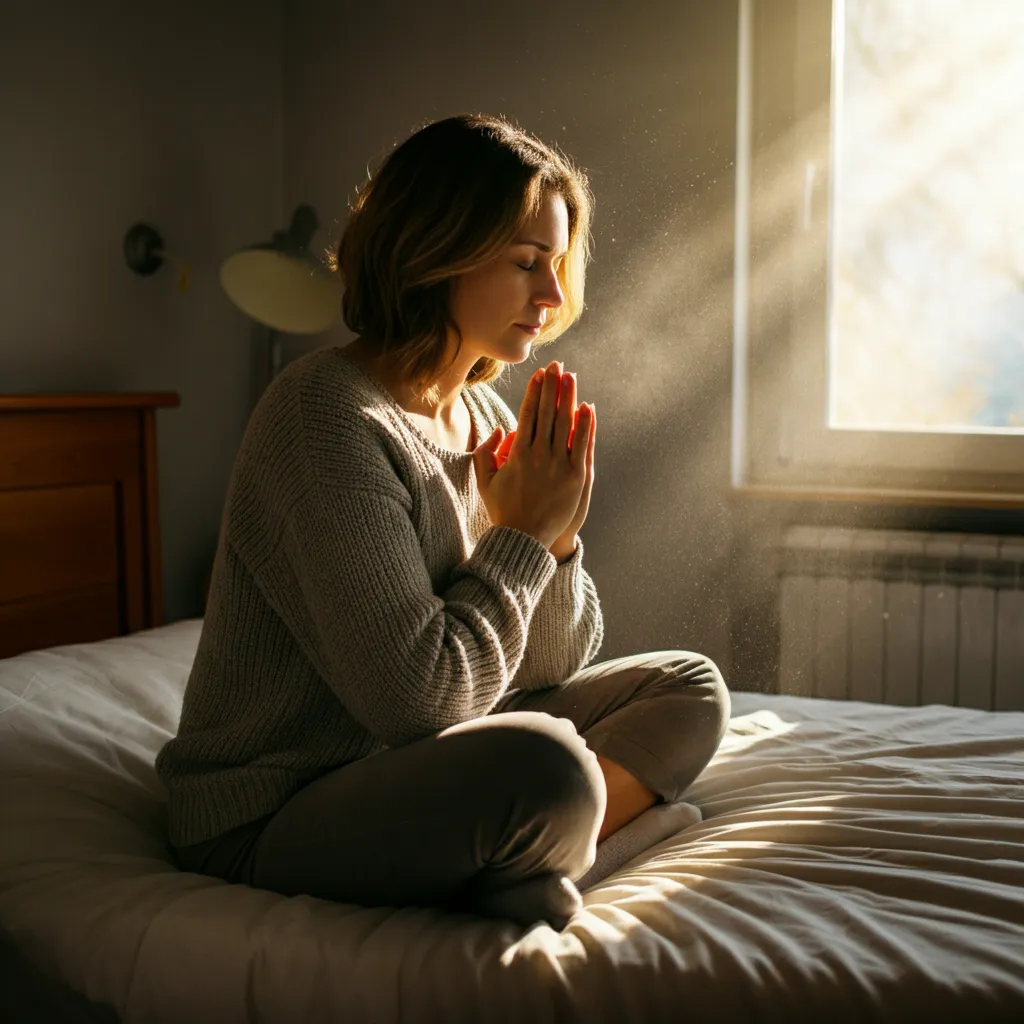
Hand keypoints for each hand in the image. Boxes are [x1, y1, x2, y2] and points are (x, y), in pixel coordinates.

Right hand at [496, 365, 595, 559]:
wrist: (524, 540)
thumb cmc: (503, 511)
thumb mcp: (485, 482)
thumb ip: (485, 453)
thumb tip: (500, 429)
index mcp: (517, 455)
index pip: (528, 414)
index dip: (535, 392)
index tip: (539, 374)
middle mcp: (539, 456)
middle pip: (548, 413)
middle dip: (552, 386)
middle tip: (557, 365)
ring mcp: (559, 466)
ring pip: (566, 424)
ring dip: (569, 398)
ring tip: (571, 377)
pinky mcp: (576, 478)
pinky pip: (582, 445)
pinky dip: (585, 425)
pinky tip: (587, 407)